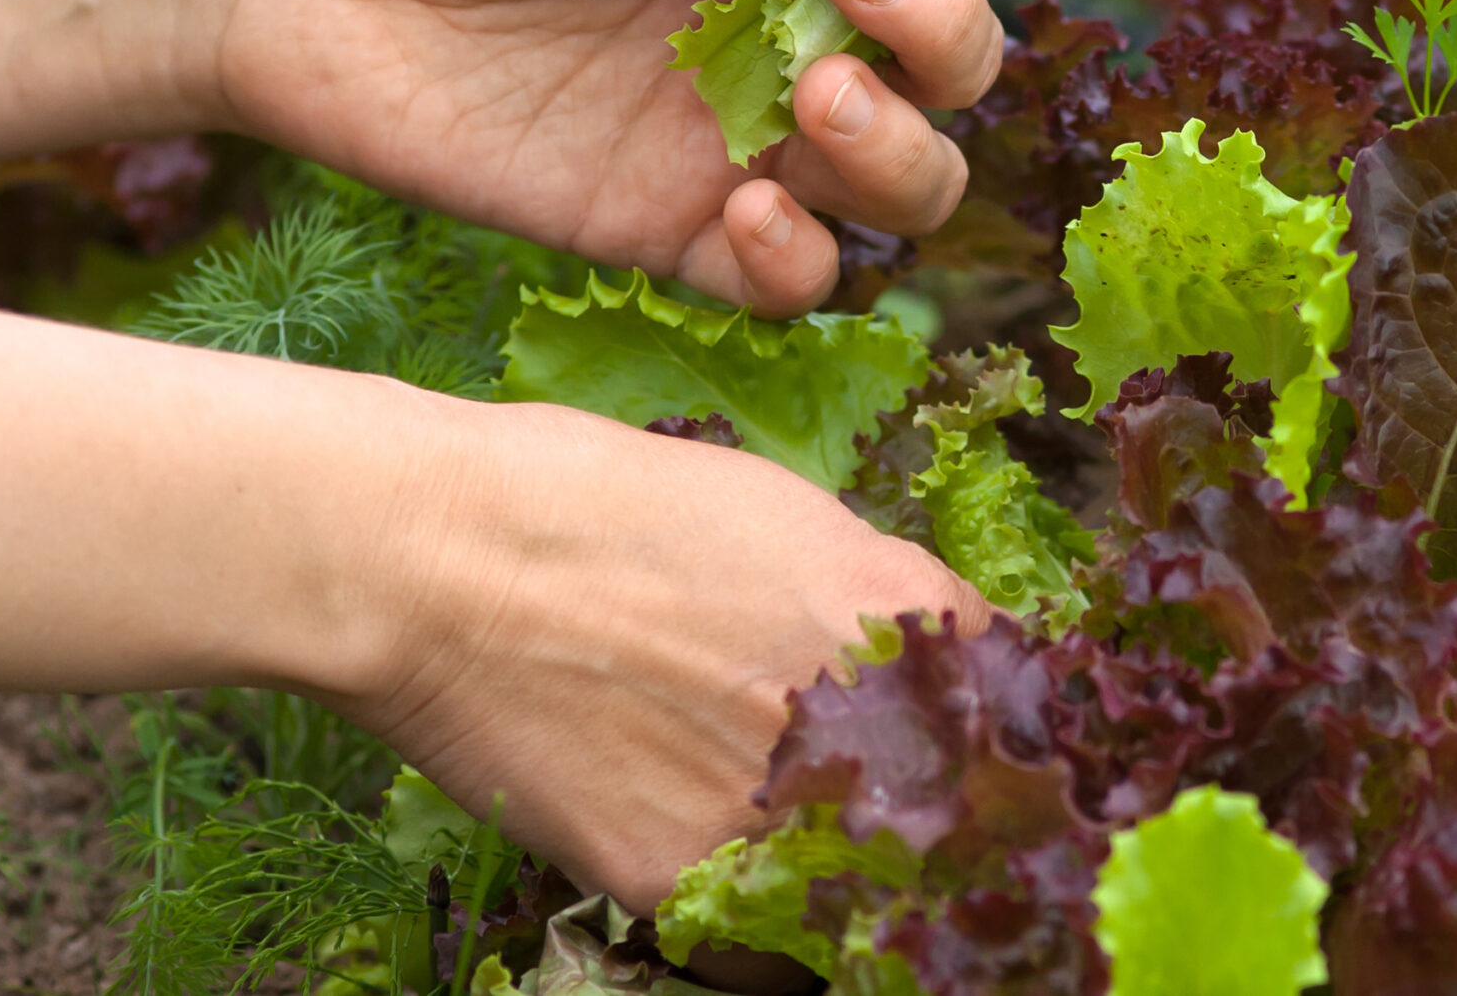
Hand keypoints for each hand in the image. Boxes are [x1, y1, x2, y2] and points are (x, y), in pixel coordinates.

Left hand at [217, 0, 1043, 312]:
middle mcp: (792, 31)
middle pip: (954, 63)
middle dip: (943, 27)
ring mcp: (737, 140)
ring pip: (903, 183)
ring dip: (898, 147)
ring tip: (814, 98)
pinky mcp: (669, 232)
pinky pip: (789, 280)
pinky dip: (800, 259)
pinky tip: (744, 210)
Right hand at [348, 400, 990, 908]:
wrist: (439, 558)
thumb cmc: (598, 506)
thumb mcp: (782, 512)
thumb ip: (873, 593)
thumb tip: (931, 654)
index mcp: (898, 607)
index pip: (1017, 699)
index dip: (996, 732)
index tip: (977, 754)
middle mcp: (861, 715)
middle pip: (963, 815)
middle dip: (942, 826)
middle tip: (894, 826)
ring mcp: (776, 807)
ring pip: (872, 903)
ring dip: (855, 895)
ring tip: (809, 866)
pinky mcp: (684, 884)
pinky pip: (766, 957)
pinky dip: (762, 947)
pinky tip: (731, 898)